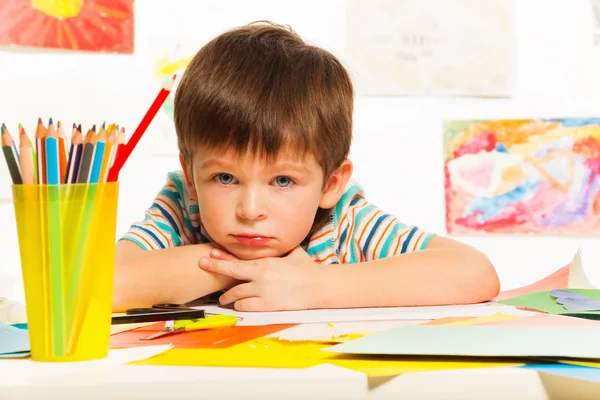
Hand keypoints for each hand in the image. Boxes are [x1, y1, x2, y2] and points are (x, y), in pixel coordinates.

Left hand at [198, 247, 321, 310]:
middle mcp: (260, 277)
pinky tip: (239, 305)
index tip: (208, 256)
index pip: (237, 260)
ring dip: (228, 296)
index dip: (220, 259)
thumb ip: (281, 250)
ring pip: (236, 295)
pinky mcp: (267, 306)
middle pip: (231, 275)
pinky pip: (245, 307)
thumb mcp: (293, 254)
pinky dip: (240, 306)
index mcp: (265, 263)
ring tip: (224, 298)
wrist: (319, 287)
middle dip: (215, 271)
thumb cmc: (307, 270)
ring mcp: (262, 292)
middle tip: (204, 268)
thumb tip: (278, 241)